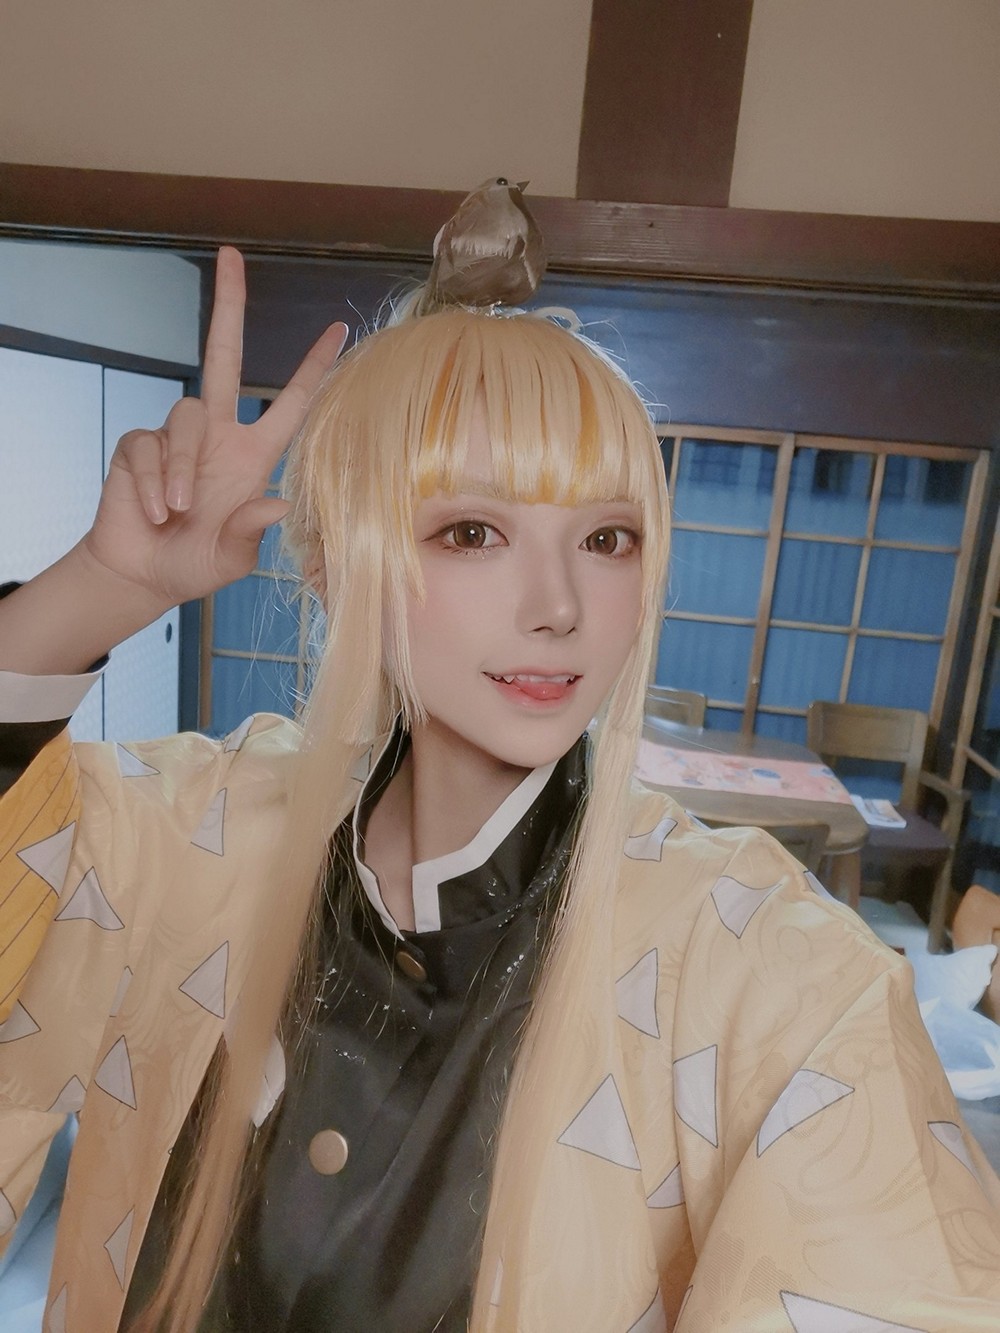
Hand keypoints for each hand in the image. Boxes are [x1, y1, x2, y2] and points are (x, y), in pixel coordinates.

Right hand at [82, 247, 346, 608]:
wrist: (142, 575)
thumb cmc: (195, 564)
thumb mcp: (234, 557)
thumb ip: (254, 531)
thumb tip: (280, 505)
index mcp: (253, 456)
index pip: (289, 403)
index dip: (313, 369)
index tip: (339, 328)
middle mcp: (217, 436)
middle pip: (222, 356)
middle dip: (228, 305)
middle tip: (232, 254)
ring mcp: (176, 437)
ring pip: (186, 419)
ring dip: (184, 470)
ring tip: (179, 512)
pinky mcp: (139, 445)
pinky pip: (149, 447)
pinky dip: (154, 483)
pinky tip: (156, 512)